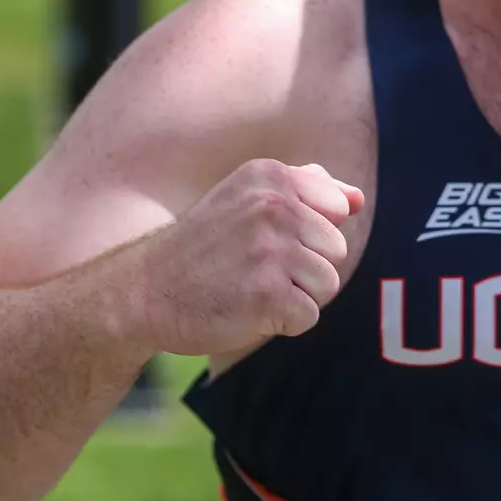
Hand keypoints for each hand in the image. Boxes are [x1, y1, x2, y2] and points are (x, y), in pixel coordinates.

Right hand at [133, 159, 364, 356]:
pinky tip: (247, 310)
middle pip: (337, 249)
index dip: (309, 233)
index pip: (337, 208)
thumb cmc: (203, 248)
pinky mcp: (267, 295)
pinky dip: (283, 323)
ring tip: (252, 289)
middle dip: (305, 268)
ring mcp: (270, 251)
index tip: (265, 240)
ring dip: (296, 297)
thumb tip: (356, 199)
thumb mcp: (245, 198)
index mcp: (271, 177)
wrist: (144, 292)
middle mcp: (273, 207)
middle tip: (255, 270)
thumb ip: (304, 190)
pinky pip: (309, 317)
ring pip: (328, 284)